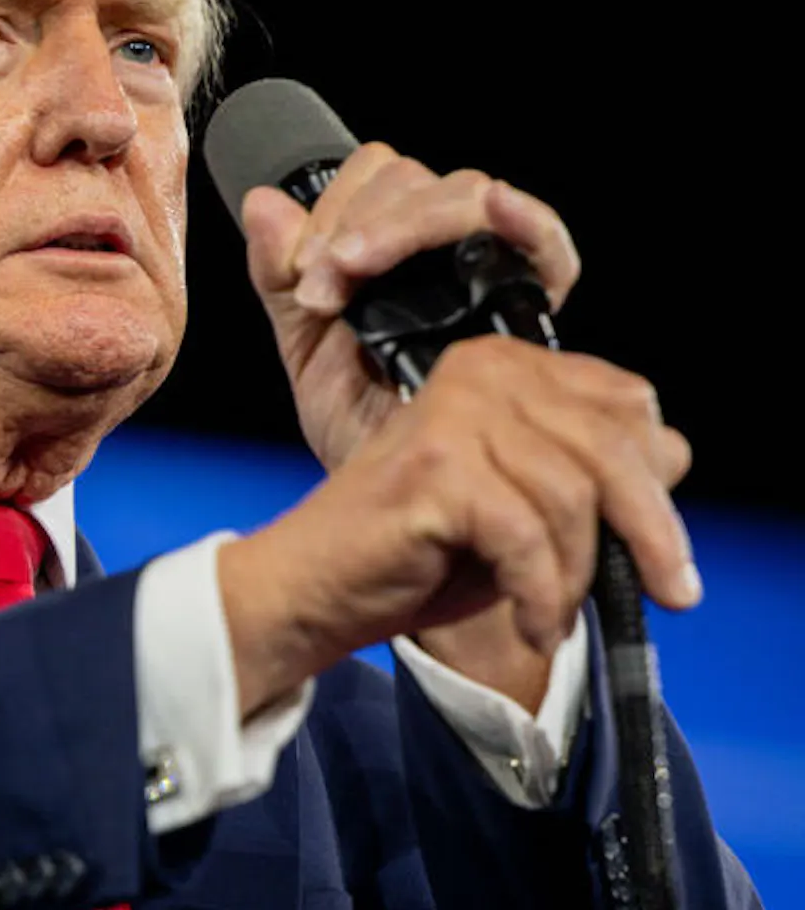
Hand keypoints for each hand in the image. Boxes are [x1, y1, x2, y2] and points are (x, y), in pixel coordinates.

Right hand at [219, 145, 698, 713]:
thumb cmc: (414, 552)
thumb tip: (674, 453)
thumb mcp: (521, 506)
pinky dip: (541, 595)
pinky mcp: (437, 469)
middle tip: (669, 593)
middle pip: (613, 448)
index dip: (653, 476)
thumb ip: (587, 473)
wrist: (315, 588)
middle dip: (650, 531)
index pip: (624, 404)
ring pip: (575, 499)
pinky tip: (530, 625)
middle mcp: (479, 372)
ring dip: (575, 577)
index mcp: (500, 366)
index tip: (664, 549)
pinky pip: (529, 539)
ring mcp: (454, 416)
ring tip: (552, 615)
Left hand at [238, 142, 582, 471]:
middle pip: (421, 178)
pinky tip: (496, 211)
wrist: (404, 507)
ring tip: (352, 283)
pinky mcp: (537, 308)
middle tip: (322, 285)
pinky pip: (546, 244)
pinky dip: (522, 218)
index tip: (306, 271)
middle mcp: (452, 252)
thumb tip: (260, 200)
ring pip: (469, 194)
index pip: (381, 176)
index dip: (336, 206)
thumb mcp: (307, 349)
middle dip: (360, 221)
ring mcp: (498, 274)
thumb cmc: (363, 432)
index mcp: (398, 252)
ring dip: (404, 225)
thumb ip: (282, 277)